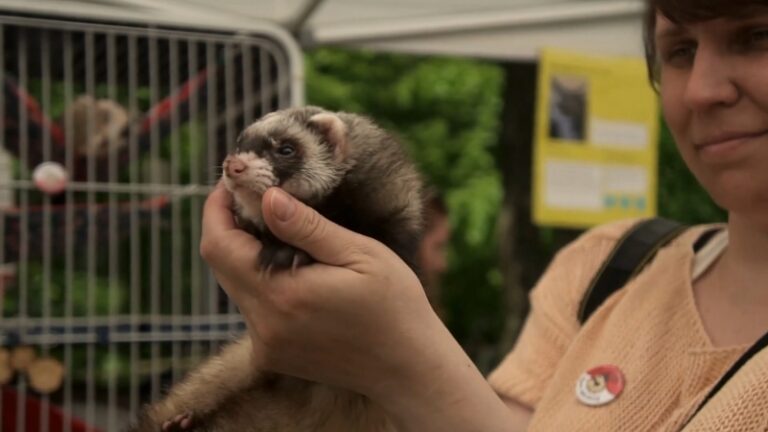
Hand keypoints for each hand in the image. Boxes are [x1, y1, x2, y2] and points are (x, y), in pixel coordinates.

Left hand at [200, 184, 436, 395]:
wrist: (409, 369)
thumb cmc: (395, 306)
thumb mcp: (361, 254)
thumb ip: (308, 227)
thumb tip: (267, 198)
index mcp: (283, 295)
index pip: (219, 245)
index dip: (216, 209)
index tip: (233, 183)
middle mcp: (265, 325)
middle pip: (220, 264)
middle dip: (230, 227)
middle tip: (259, 198)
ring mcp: (266, 346)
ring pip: (235, 285)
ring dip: (248, 255)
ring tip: (283, 232)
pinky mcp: (273, 356)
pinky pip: (252, 309)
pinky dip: (263, 282)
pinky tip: (297, 272)